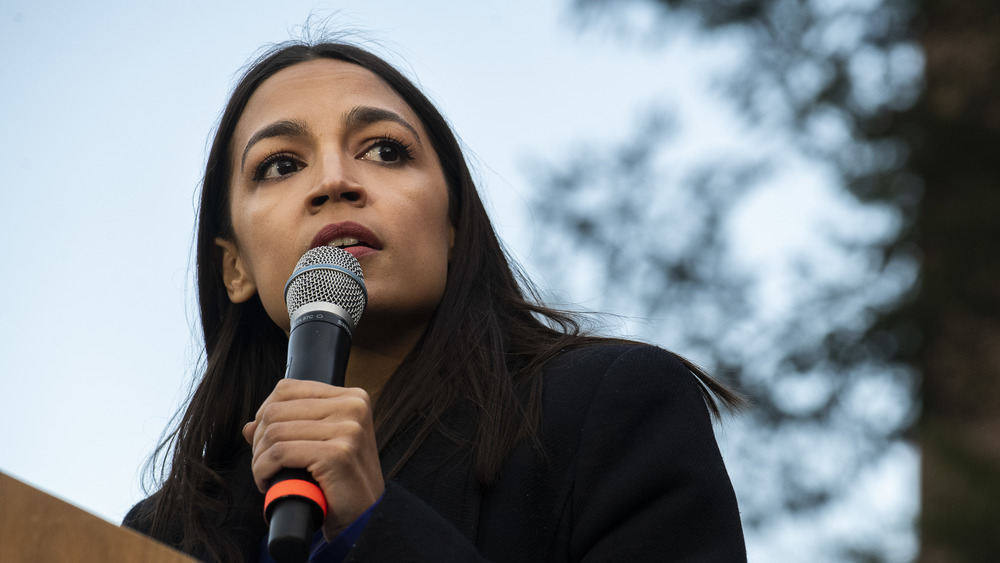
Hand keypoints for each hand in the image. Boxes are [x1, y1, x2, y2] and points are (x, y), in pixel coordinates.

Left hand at [243, 379, 384, 538]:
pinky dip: (264, 470)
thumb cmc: (342, 484)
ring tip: (267, 476)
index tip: (265, 442)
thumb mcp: (320, 446)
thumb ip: (290, 428)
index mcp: (353, 398)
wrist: (364, 519)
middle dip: (259, 440)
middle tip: (265, 465)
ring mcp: (349, 429)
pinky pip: (279, 453)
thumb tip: (249, 425)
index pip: (287, 389)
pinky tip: (268, 483)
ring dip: (260, 459)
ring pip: (274, 432)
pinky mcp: (338, 453)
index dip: (264, 415)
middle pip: (276, 410)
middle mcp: (354, 407)